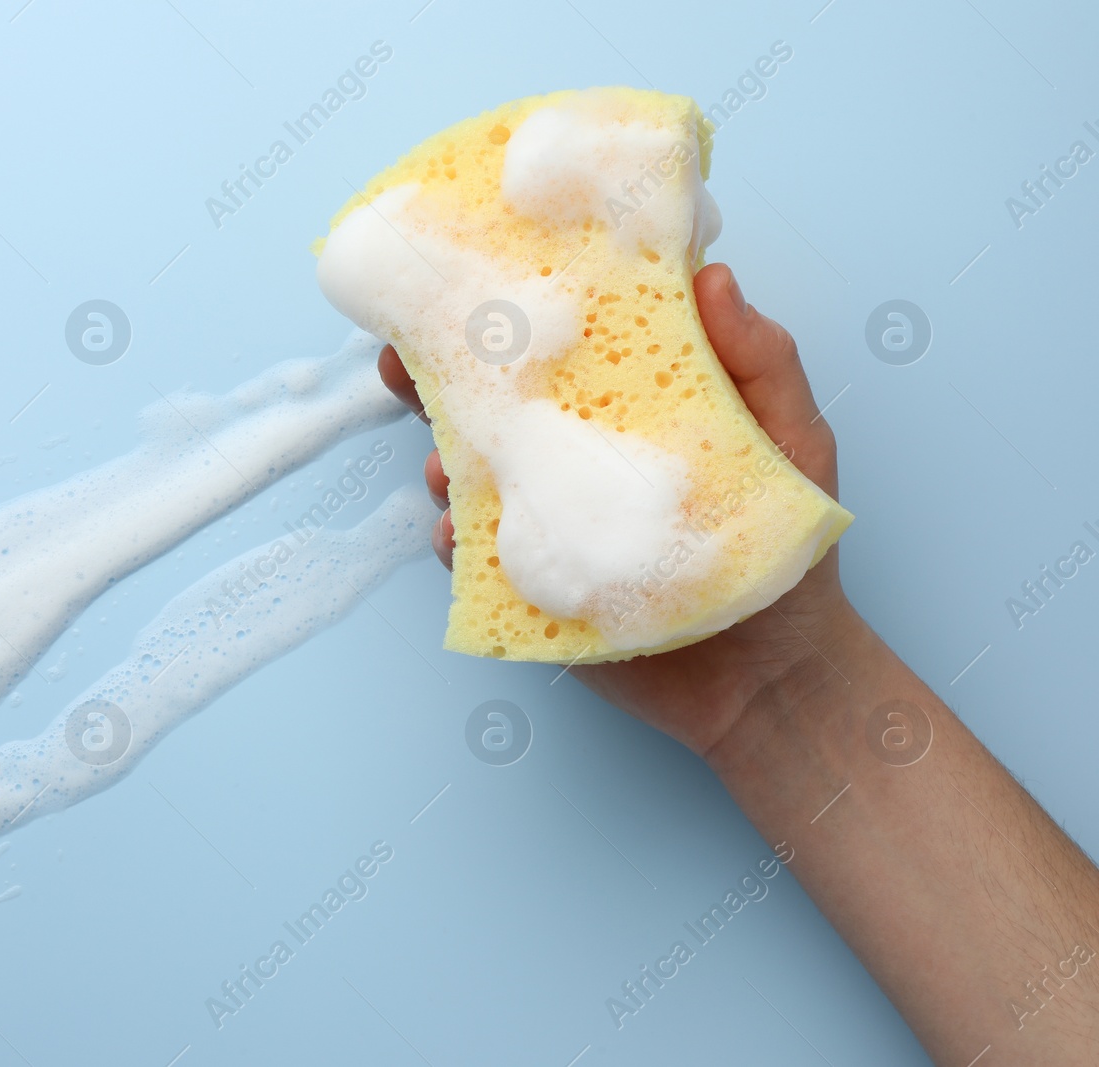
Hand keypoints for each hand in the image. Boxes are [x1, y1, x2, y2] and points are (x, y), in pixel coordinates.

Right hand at [378, 262, 861, 757]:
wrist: (771, 678)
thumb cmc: (788, 549)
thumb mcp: (793, 438)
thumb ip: (762, 361)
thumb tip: (714, 276)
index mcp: (632, 406)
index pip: (567, 345)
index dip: (518, 305)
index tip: (476, 269)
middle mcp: (578, 455)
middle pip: (497, 404)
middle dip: (440, 377)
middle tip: (400, 359)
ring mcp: (551, 518)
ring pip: (472, 478)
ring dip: (441, 463)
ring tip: (438, 465)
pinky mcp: (535, 583)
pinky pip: (477, 560)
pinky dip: (454, 544)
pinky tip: (452, 534)